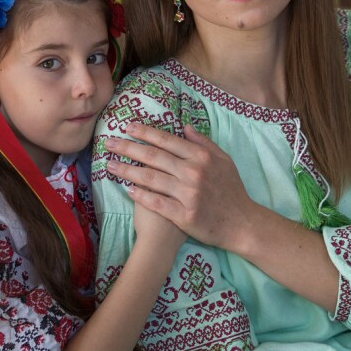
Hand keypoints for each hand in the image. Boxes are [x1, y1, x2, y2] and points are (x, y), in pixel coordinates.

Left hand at [105, 123, 254, 250]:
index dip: (145, 133)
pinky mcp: (184, 215)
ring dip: (127, 171)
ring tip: (110, 165)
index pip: (167, 141)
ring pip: (151, 179)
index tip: (127, 127)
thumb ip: (204, 143)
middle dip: (128, 148)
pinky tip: (128, 189)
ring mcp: (188, 194)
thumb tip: (185, 127)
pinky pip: (156, 202)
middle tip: (109, 142)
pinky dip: (141, 195)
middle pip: (154, 157)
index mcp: (202, 157)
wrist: (241, 223)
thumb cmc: (232, 190)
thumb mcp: (224, 160)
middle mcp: (194, 173)